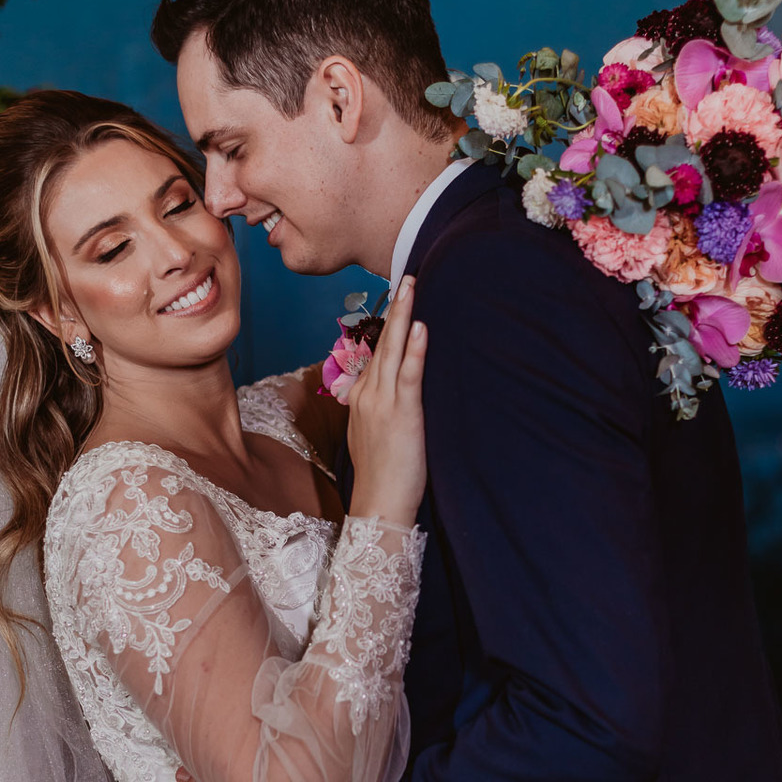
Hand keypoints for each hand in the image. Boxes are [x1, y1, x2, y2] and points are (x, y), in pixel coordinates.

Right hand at [347, 275, 427, 526]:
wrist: (379, 503)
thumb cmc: (382, 475)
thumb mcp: (372, 435)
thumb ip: (377, 410)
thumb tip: (386, 397)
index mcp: (360, 398)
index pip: (375, 354)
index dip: (389, 326)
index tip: (400, 299)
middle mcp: (367, 394)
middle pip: (381, 343)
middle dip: (396, 308)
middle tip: (406, 278)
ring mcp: (382, 402)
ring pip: (392, 350)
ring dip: (404, 316)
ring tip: (412, 286)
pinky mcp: (402, 414)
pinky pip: (408, 375)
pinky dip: (414, 349)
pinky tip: (420, 326)